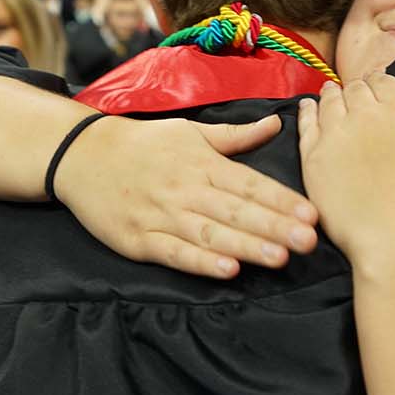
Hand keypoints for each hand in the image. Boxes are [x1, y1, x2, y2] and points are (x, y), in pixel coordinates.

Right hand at [54, 114, 319, 278]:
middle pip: (236, 210)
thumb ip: (236, 136)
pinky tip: (226, 271)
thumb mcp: (191, 132)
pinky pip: (174, 253)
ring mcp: (161, 216)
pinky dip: (200, 263)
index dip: (282, 201)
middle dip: (275, 227)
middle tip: (308, 241)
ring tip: (279, 258)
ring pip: (210, 234)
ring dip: (246, 247)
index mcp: (202, 163)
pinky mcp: (138, 240)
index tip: (312, 215)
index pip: (250, 184)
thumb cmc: (144, 144)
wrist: (83, 155)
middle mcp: (186, 189)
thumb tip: (276, 123)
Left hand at [297, 72, 394, 263]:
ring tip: (332, 94)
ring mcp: (337, 135)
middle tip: (356, 96)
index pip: (384, 80)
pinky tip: (308, 108)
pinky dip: (307, 112)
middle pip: (355, 89)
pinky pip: (305, 125)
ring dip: (332, 95)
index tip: (379, 88)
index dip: (380, 82)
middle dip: (357, 89)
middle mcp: (366, 114)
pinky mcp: (314, 159)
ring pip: (329, 101)